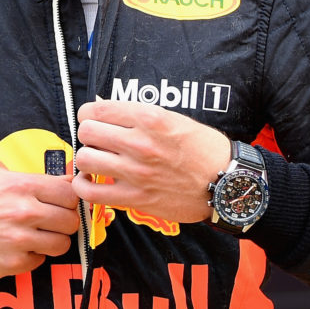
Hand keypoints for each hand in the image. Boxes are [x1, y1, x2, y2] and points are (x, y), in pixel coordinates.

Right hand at [0, 168, 81, 279]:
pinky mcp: (12, 264)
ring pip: (62, 244)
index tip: (62, 201)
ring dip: (53, 240)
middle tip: (51, 220)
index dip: (68, 197)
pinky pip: (40, 261)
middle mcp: (24, 212)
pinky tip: (16, 248)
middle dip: (64, 220)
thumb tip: (61, 182)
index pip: (69, 192)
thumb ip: (28, 180)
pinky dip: (33, 256)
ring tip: (36, 236)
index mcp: (20, 186)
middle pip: (71, 220)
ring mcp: (19, 241)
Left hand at [71, 99, 232, 225]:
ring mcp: (136, 173)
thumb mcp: (175, 119)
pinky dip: (83, 185)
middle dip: (88, 133)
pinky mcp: (135, 199)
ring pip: (85, 159)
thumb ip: (141, 116)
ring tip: (96, 160)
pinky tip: (91, 180)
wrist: (226, 183)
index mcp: (151, 118)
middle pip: (86, 131)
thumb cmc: (204, 150)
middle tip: (96, 140)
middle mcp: (141, 143)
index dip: (88, 113)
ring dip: (87, 158)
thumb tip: (108, 113)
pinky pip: (90, 191)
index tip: (91, 118)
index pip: (97, 109)